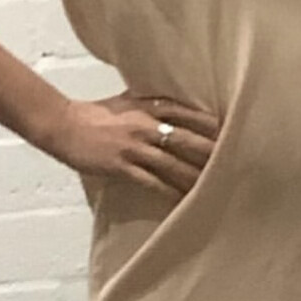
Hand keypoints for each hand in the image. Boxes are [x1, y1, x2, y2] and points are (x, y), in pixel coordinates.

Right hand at [46, 90, 220, 199]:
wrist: (63, 125)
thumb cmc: (97, 113)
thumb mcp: (129, 100)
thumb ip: (155, 103)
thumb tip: (183, 108)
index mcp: (150, 105)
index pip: (191, 114)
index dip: (214, 126)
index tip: (237, 134)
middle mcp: (145, 124)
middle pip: (188, 140)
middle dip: (213, 154)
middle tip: (238, 166)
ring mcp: (133, 146)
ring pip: (174, 164)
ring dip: (196, 178)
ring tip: (218, 189)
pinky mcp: (121, 165)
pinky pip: (153, 182)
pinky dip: (171, 192)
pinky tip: (185, 201)